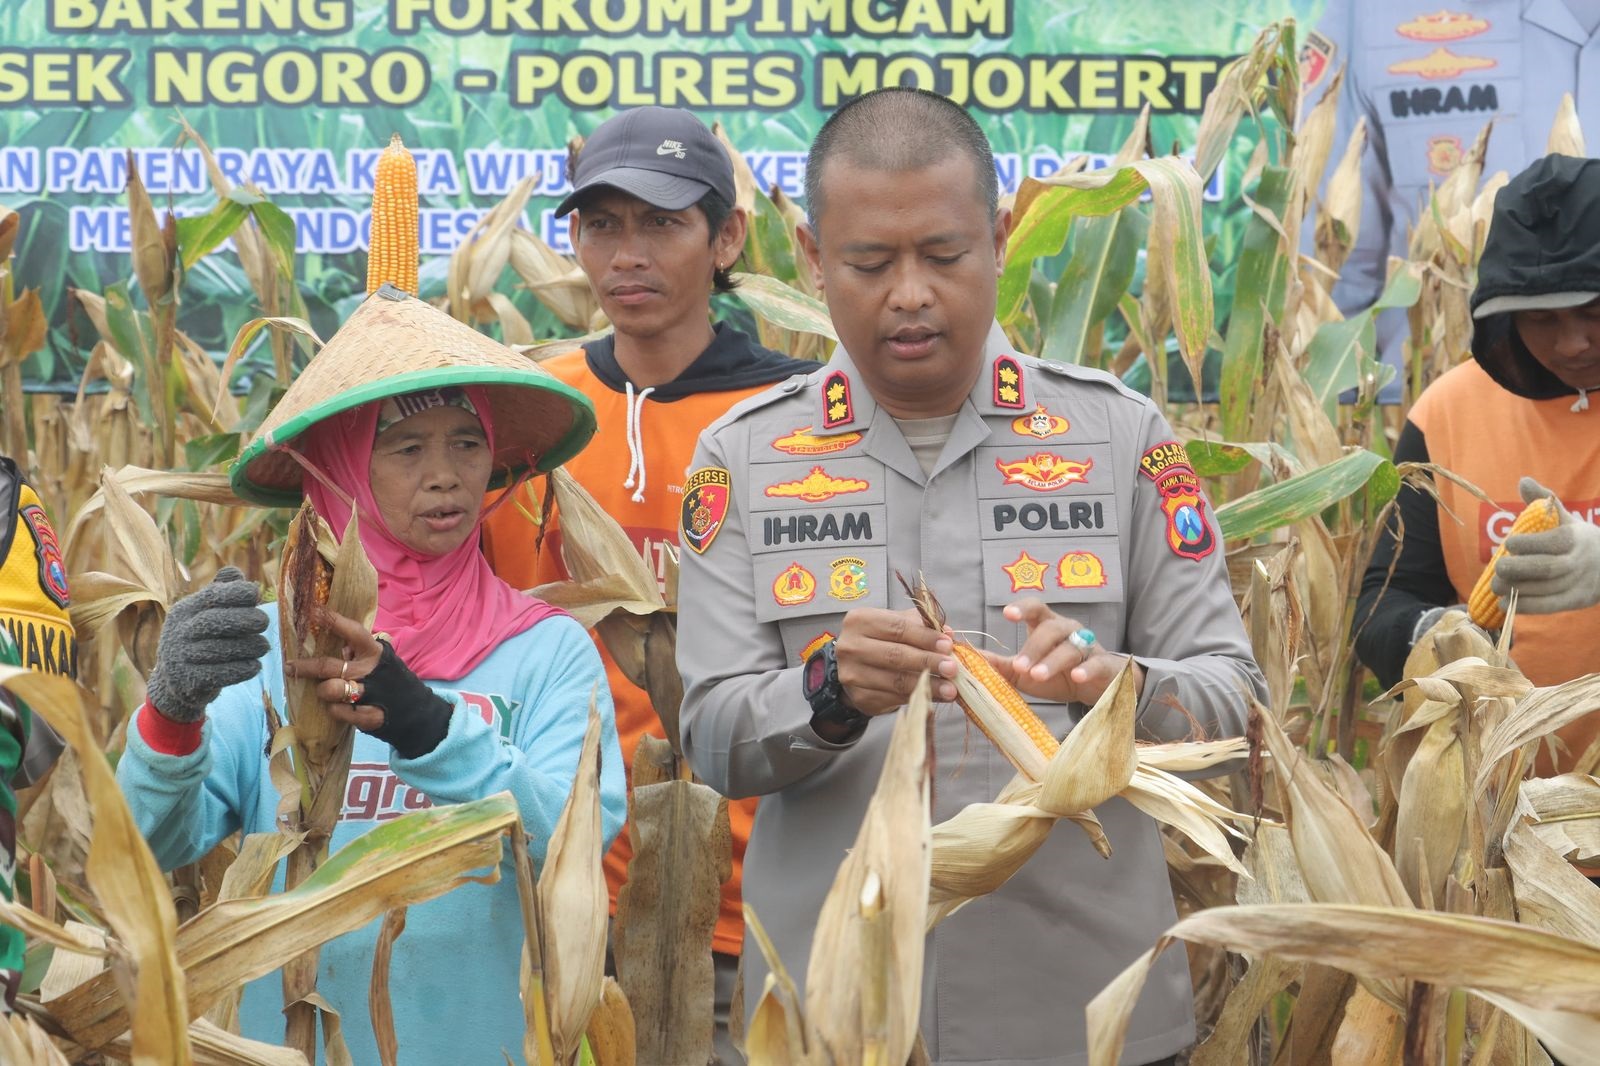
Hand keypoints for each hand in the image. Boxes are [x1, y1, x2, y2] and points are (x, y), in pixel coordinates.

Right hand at [147, 567, 269, 721]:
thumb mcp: (202, 614)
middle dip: (246, 619)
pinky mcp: (190, 680)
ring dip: (250, 646)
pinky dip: (244, 668)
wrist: (175, 683)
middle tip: (264, 622)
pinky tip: (254, 665)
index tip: (255, 595)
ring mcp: (181, 657)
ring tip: (263, 646)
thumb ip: (220, 593)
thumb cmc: (199, 640)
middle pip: (215, 621)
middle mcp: (178, 632)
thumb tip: (236, 572)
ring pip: (222, 649)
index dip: (237, 592)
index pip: (211, 596)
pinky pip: (223, 673)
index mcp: (184, 611)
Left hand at [286, 608, 384, 730]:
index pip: (352, 632)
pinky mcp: (371, 716)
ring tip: (323, 692)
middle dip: (306, 667)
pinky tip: (337, 709)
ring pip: (332, 690)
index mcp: (374, 652)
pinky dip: (335, 711)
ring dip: (323, 691)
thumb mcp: (379, 659)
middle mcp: (371, 671)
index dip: (333, 620)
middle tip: (290, 667)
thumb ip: (358, 650)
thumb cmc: (389, 679)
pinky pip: (339, 712)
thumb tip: (329, 636)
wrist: (415, 710)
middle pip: (329, 666)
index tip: (313, 610)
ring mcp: (371, 694)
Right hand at [833, 608, 959, 714]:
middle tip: (952, 669)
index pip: (897, 628)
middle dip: (928, 662)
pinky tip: (934, 698)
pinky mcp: (860, 697)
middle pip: (895, 655)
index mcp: (860, 621)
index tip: (948, 645)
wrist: (858, 667)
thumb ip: (923, 626)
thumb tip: (949, 634)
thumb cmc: (883, 640)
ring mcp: (852, 674)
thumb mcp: (899, 624)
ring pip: (896, 681)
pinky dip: (917, 698)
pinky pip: (893, 699)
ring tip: (950, 690)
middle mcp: (850, 646)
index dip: (925, 637)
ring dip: (927, 686)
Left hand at [984, 599, 1144, 706]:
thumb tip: (964, 660)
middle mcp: (1068, 630)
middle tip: (1019, 666)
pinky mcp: (1104, 665)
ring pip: (1070, 647)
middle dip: (1033, 647)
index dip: (1023, 608)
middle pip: (1050, 629)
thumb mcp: (1024, 673)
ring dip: (1053, 660)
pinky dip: (1086, 669)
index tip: (1007, 614)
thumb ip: (999, 665)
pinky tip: (1077, 676)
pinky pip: (1096, 663)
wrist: (1094, 690)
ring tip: (1037, 675)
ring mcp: (1088, 646)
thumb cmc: (1056, 676)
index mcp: (1047, 626)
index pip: (1036, 608)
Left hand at [1490, 477, 1599, 614]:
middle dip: (1518, 569)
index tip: (1510, 543)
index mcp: (1576, 537)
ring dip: (1516, 589)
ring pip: (1546, 588)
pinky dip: (1526, 607)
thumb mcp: (1567, 519)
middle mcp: (1578, 561)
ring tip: (1495, 586)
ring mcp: (1578, 582)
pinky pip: (1550, 606)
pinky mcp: (1576, 601)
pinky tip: (1504, 605)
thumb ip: (1544, 501)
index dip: (1528, 543)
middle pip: (1546, 567)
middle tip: (1498, 567)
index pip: (1552, 541)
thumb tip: (1523, 480)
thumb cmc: (1579, 540)